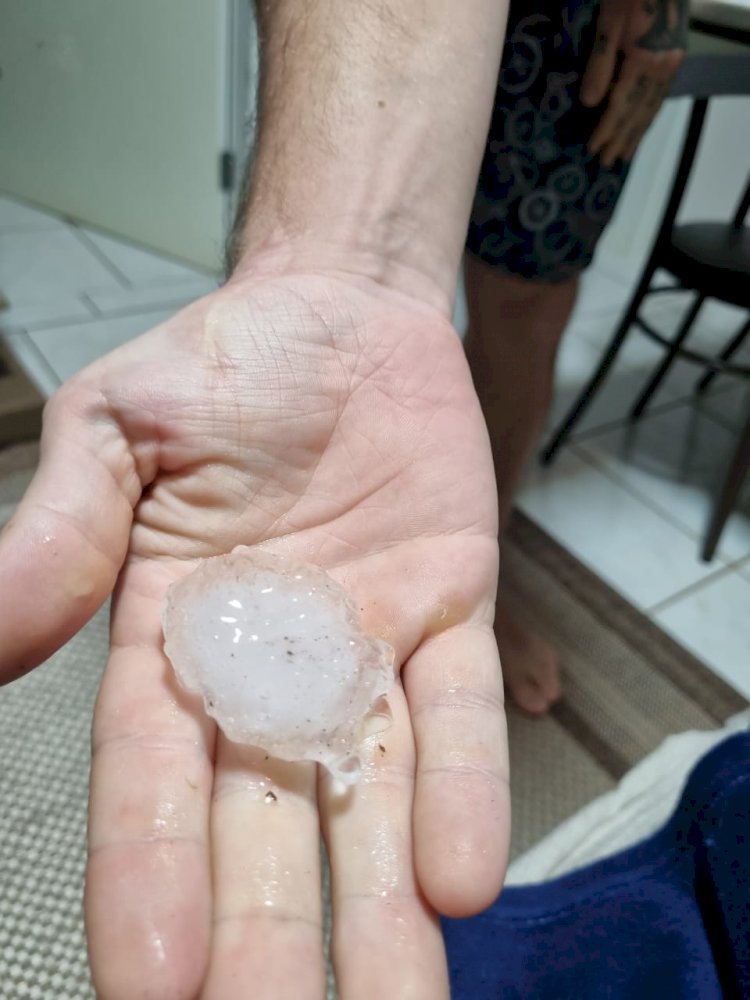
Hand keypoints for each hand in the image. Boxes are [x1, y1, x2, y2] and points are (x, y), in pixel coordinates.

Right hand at [0, 265, 508, 998]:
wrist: (340, 316)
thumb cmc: (220, 366)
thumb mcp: (116, 431)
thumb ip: (60, 534)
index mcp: (171, 635)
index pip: (152, 779)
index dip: (148, 874)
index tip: (151, 980)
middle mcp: (268, 666)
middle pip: (263, 823)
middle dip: (268, 936)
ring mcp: (365, 647)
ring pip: (368, 798)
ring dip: (382, 909)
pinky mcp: (449, 611)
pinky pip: (455, 714)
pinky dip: (460, 789)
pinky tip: (459, 878)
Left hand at [580, 0, 686, 165]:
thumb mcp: (609, 24)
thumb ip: (600, 65)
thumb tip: (589, 105)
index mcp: (643, 62)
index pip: (620, 106)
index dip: (606, 130)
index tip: (594, 150)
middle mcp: (662, 67)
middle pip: (639, 113)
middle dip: (622, 139)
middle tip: (609, 163)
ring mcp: (671, 62)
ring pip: (653, 106)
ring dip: (639, 132)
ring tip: (627, 153)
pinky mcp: (676, 55)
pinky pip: (661, 94)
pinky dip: (651, 113)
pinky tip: (643, 123)